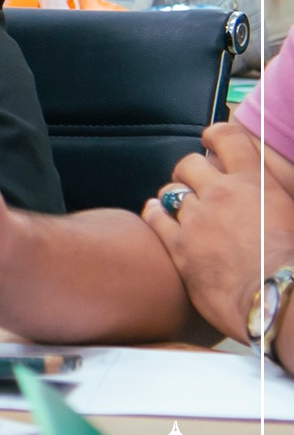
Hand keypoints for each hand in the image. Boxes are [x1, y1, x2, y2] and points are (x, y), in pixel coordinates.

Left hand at [143, 121, 293, 343]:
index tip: (210, 139)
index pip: (227, 138)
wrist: (278, 299)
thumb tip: (265, 199)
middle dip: (190, 171)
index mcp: (255, 182)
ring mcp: (197, 219)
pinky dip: (154, 212)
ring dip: (174, 196)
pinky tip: (156, 213)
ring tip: (179, 205)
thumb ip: (274, 196)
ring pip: (170, 192)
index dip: (215, 135)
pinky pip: (155, 218)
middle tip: (195, 183)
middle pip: (189, 164)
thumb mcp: (293, 214)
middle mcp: (221, 193)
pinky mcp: (178, 245)